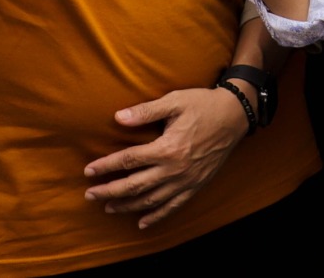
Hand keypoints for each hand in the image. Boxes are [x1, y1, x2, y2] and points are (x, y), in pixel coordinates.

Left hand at [83, 81, 249, 228]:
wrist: (235, 115)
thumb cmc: (203, 104)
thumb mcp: (175, 101)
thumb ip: (146, 112)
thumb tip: (118, 117)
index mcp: (167, 148)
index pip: (128, 160)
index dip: (106, 166)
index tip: (89, 171)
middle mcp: (174, 169)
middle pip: (134, 185)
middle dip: (109, 191)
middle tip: (90, 195)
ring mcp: (186, 180)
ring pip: (150, 200)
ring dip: (127, 206)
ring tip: (109, 207)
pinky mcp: (196, 185)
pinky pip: (173, 206)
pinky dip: (157, 216)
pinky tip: (142, 222)